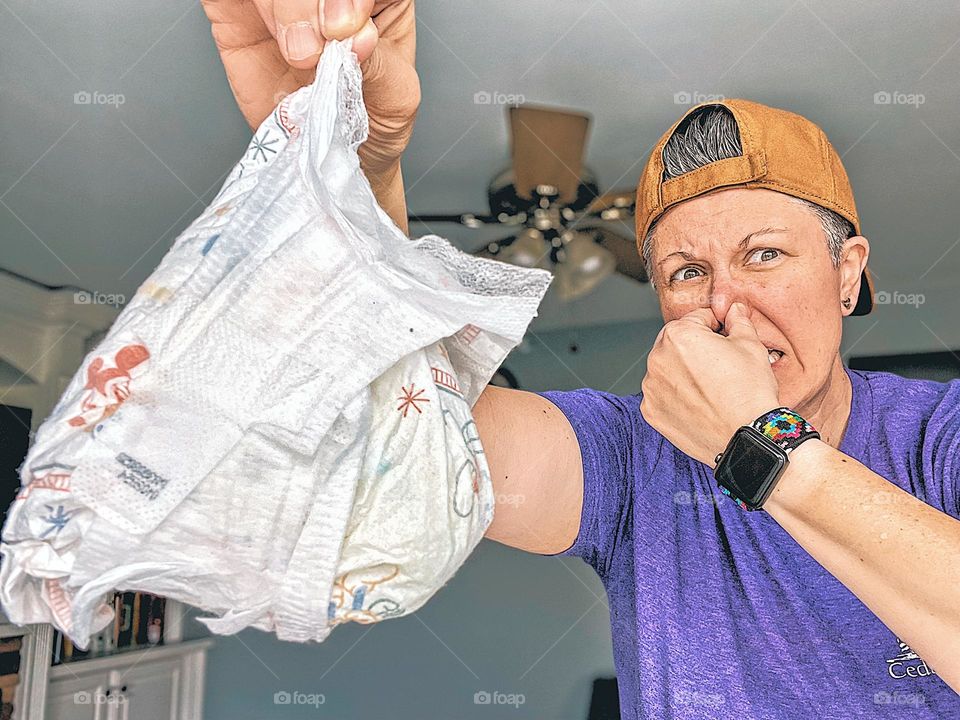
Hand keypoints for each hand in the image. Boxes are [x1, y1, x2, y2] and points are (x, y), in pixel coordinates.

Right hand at [201, 0, 419, 174]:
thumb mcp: (395, 97)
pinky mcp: (237, 13)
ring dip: (282, 10)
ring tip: (298, 56)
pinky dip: (235, 5)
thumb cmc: (374, 120)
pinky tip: (263, 33)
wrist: (334, 159)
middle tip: (315, 49)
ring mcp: (280, 2)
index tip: (345, 27)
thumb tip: (354, 34)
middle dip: (309, 4)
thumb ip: (377, 62)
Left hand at [640, 303, 780, 465]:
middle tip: (720, 366)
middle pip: (677, 343)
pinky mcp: (651, 412)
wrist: (747, 437)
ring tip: (711, 387)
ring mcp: (651, 388)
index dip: (716, 327)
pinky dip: (676, 397)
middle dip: (696, 349)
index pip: (697, 319)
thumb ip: (738, 321)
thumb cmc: (749, 391)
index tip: (726, 338)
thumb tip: (734, 310)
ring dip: (683, 373)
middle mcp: (657, 359)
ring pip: (667, 370)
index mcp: (677, 335)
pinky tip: (699, 403)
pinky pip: (662, 396)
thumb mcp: (750, 345)